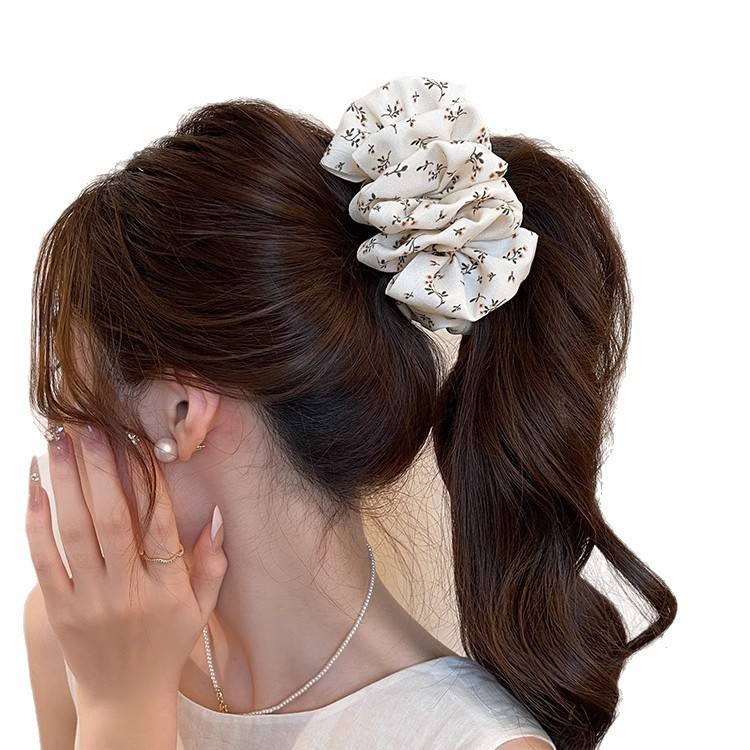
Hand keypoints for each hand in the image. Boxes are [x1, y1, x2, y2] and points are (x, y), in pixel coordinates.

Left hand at [25, 424, 226, 724]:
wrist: (124, 701)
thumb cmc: (167, 648)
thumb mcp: (201, 609)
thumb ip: (213, 562)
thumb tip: (217, 515)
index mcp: (167, 587)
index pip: (160, 522)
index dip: (149, 479)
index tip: (136, 442)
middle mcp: (128, 590)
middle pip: (113, 518)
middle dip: (99, 467)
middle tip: (88, 426)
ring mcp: (89, 600)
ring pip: (76, 532)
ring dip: (66, 483)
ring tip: (59, 442)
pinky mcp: (59, 610)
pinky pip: (45, 561)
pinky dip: (37, 523)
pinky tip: (35, 489)